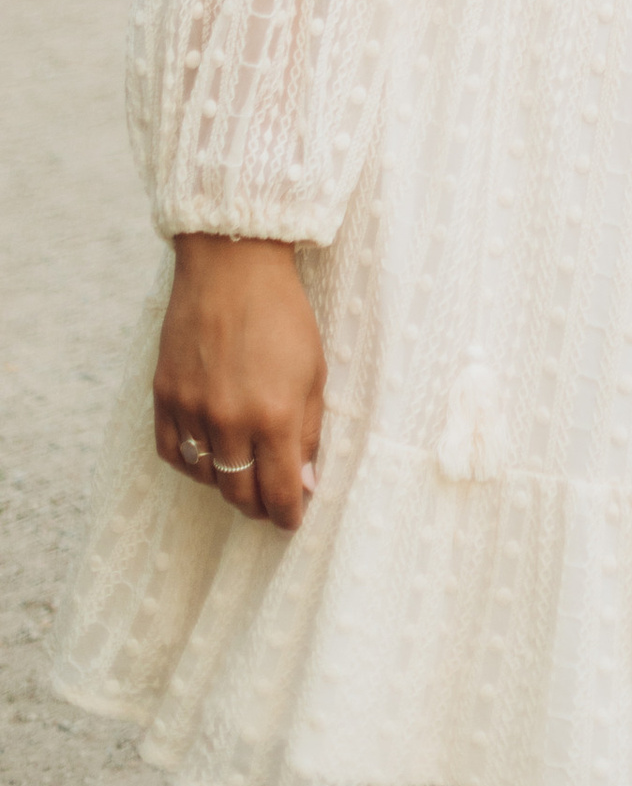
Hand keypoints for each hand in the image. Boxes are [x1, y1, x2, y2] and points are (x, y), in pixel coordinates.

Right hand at [155, 235, 326, 528]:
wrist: (233, 264)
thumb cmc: (283, 314)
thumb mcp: (314, 371)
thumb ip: (308, 432)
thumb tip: (303, 484)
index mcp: (274, 414)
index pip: (279, 492)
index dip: (288, 515)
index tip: (293, 520)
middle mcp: (229, 419)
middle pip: (239, 493)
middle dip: (258, 506)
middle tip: (270, 502)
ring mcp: (191, 409)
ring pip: (206, 477)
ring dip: (227, 482)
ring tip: (244, 471)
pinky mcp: (164, 396)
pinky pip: (173, 454)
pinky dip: (192, 463)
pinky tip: (209, 456)